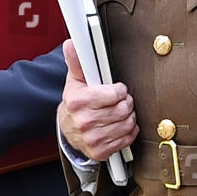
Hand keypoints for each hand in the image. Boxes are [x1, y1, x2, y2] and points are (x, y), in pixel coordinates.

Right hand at [57, 39, 136, 160]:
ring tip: (120, 113)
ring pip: (127, 124)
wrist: (68, 131)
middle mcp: (84, 121)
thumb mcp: (75, 81)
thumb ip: (77, 62)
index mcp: (78, 102)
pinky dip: (128, 131)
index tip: (116, 90)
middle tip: (120, 102)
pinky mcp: (100, 151)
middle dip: (126, 103)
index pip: (115, 94)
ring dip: (128, 117)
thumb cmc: (75, 104)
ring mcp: (92, 138)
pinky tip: (119, 126)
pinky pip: (127, 138)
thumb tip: (70, 44)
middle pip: (123, 109)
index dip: (120, 90)